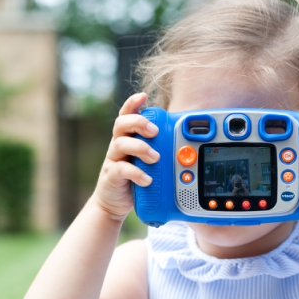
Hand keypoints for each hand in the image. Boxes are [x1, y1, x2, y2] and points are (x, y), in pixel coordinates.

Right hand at [93, 93, 159, 220]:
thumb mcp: (148, 162)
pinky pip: (121, 169)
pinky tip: (147, 179)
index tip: (143, 96)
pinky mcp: (111, 175)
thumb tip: (187, 148)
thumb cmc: (134, 179)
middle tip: (154, 131)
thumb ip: (160, 151)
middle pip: (122, 123)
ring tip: (155, 157)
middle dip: (139, 123)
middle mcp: (118, 144)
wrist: (115, 203)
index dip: (132, 103)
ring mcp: (113, 159)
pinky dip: (136, 173)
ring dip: (140, 147)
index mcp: (127, 137)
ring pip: (121, 143)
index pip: (127, 115)